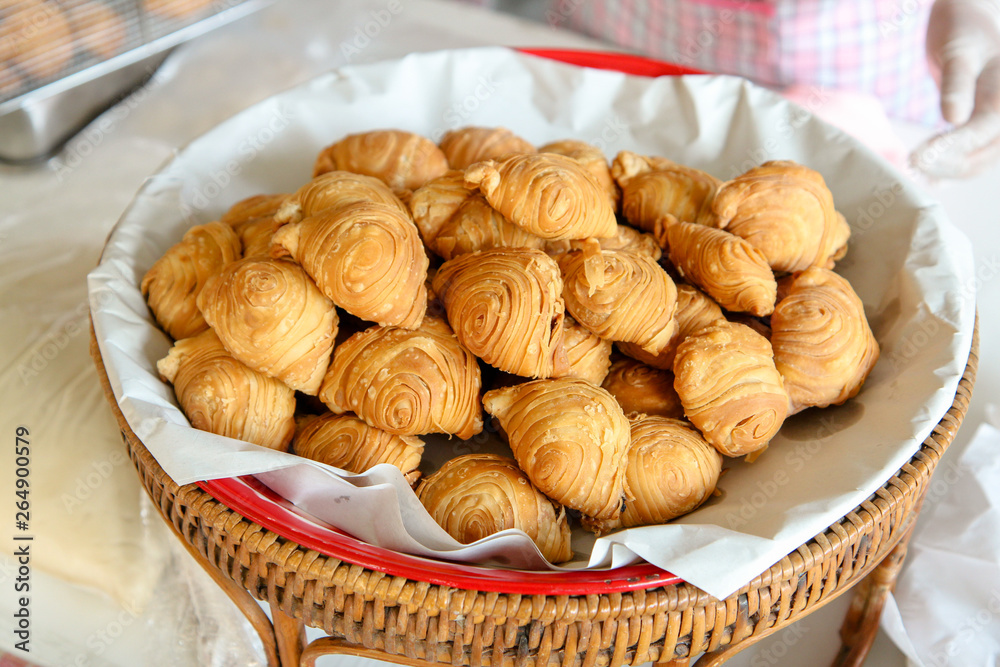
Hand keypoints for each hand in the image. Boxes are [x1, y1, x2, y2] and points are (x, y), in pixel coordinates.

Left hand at [910, 0, 999, 177]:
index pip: (982, 129)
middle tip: (909, 165)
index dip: (950, 147)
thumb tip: (954, 118)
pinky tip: (927, 177)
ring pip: (977, 164)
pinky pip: (972, 160)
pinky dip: (948, 171)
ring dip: (945, 172)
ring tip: (914, 172)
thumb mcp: (959, 52)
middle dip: (944, 165)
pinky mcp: (985, 134)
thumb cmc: (964, 34)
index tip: (917, 157)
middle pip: (982, 154)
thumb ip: (956, 83)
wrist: (972, 30)